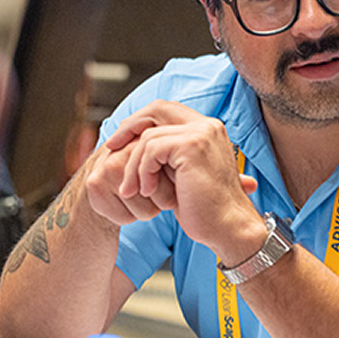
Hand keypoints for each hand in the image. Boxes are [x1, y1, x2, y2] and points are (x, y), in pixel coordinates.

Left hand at [86, 101, 262, 260]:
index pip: (166, 109)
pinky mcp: (192, 146)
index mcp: (208, 129)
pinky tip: (147, 191)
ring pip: (148, 136)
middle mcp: (208, 125)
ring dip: (134, 165)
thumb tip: (132, 140)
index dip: (139, 121)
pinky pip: (152, 150)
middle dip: (129, 128)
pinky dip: (143, 172)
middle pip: (156, 110)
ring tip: (135, 190)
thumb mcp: (182, 173)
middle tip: (111, 150)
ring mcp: (202, 134)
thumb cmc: (205, 207)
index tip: (118, 142)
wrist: (227, 228)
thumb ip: (167, 153)